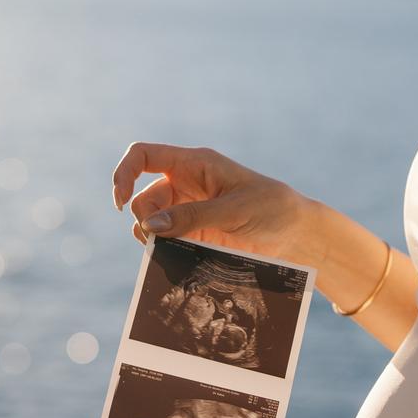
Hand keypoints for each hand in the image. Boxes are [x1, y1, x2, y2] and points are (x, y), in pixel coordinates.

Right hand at [112, 141, 325, 266]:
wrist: (298, 236)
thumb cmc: (273, 210)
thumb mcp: (235, 211)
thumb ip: (193, 217)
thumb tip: (150, 226)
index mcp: (194, 164)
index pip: (143, 155)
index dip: (124, 173)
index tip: (119, 201)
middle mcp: (185, 185)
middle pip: (143, 197)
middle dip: (143, 218)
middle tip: (158, 240)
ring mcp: (188, 211)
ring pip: (150, 223)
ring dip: (152, 238)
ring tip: (172, 252)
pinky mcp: (195, 235)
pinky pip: (167, 242)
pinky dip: (164, 252)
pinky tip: (176, 262)